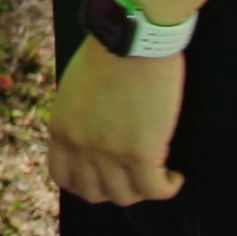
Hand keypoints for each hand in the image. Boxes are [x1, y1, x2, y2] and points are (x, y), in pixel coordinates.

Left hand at [51, 38, 185, 206]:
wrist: (130, 39)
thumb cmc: (109, 54)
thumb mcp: (76, 91)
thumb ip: (79, 119)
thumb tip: (94, 138)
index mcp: (60, 128)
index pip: (62, 176)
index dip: (85, 183)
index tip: (105, 176)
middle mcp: (79, 145)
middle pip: (93, 193)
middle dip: (115, 189)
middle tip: (135, 176)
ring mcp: (109, 152)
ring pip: (125, 196)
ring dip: (143, 190)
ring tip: (158, 174)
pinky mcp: (141, 152)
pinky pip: (155, 189)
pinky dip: (168, 187)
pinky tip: (175, 175)